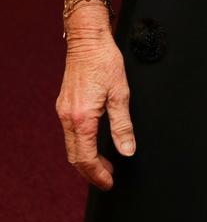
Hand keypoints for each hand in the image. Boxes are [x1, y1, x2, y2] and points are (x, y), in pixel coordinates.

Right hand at [56, 8, 134, 189]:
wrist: (88, 39)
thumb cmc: (105, 61)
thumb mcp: (121, 93)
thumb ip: (123, 125)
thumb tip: (128, 150)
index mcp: (82, 118)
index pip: (86, 158)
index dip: (98, 175)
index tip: (110, 182)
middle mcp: (68, 117)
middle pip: (75, 157)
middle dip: (91, 171)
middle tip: (108, 177)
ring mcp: (64, 110)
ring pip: (71, 146)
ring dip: (86, 158)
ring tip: (104, 163)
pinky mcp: (65, 104)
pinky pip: (70, 133)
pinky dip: (81, 144)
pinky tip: (94, 142)